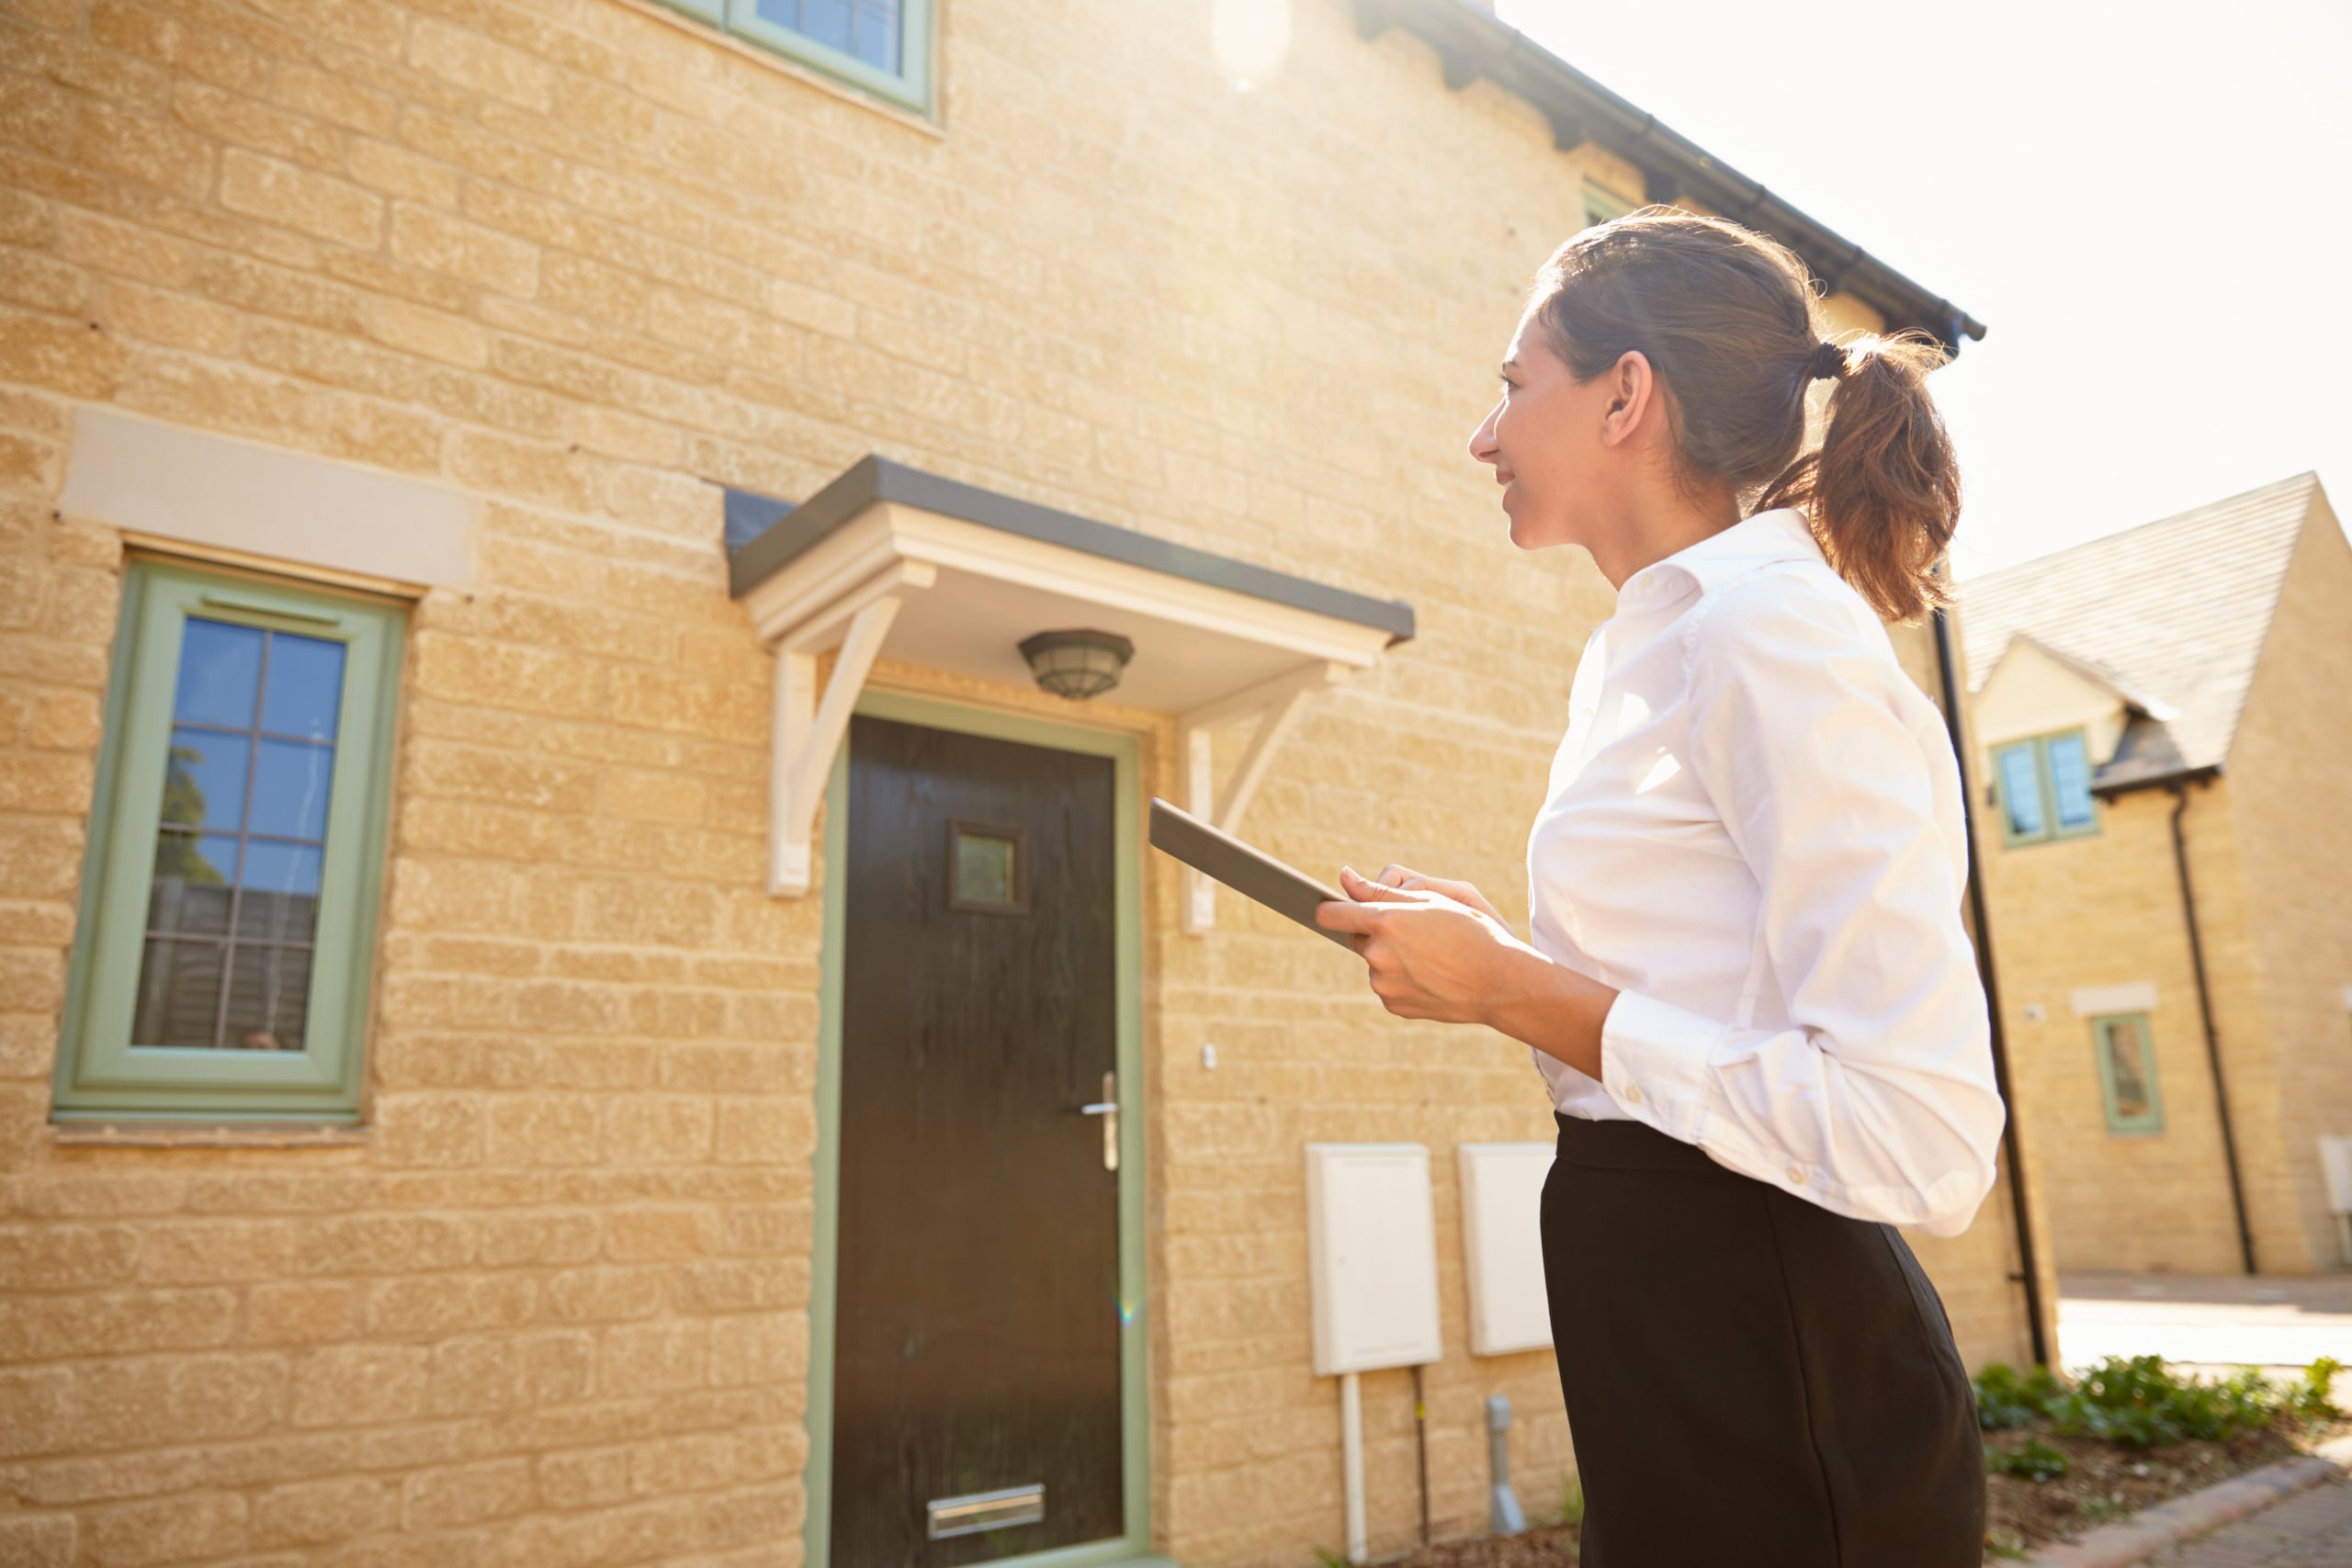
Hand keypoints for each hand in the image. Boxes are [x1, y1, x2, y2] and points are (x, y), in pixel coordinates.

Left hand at [1314, 864, 1530, 1025]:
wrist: (1498, 981)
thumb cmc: (1469, 931)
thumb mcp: (1430, 901)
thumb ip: (1380, 891)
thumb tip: (1344, 877)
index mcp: (1386, 923)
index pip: (1331, 915)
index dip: (1330, 909)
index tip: (1332, 908)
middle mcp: (1378, 955)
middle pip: (1357, 938)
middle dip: (1376, 933)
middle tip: (1414, 933)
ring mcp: (1384, 984)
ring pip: (1374, 963)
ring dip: (1391, 958)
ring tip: (1429, 957)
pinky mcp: (1392, 1005)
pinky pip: (1386, 986)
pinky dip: (1401, 980)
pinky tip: (1429, 976)